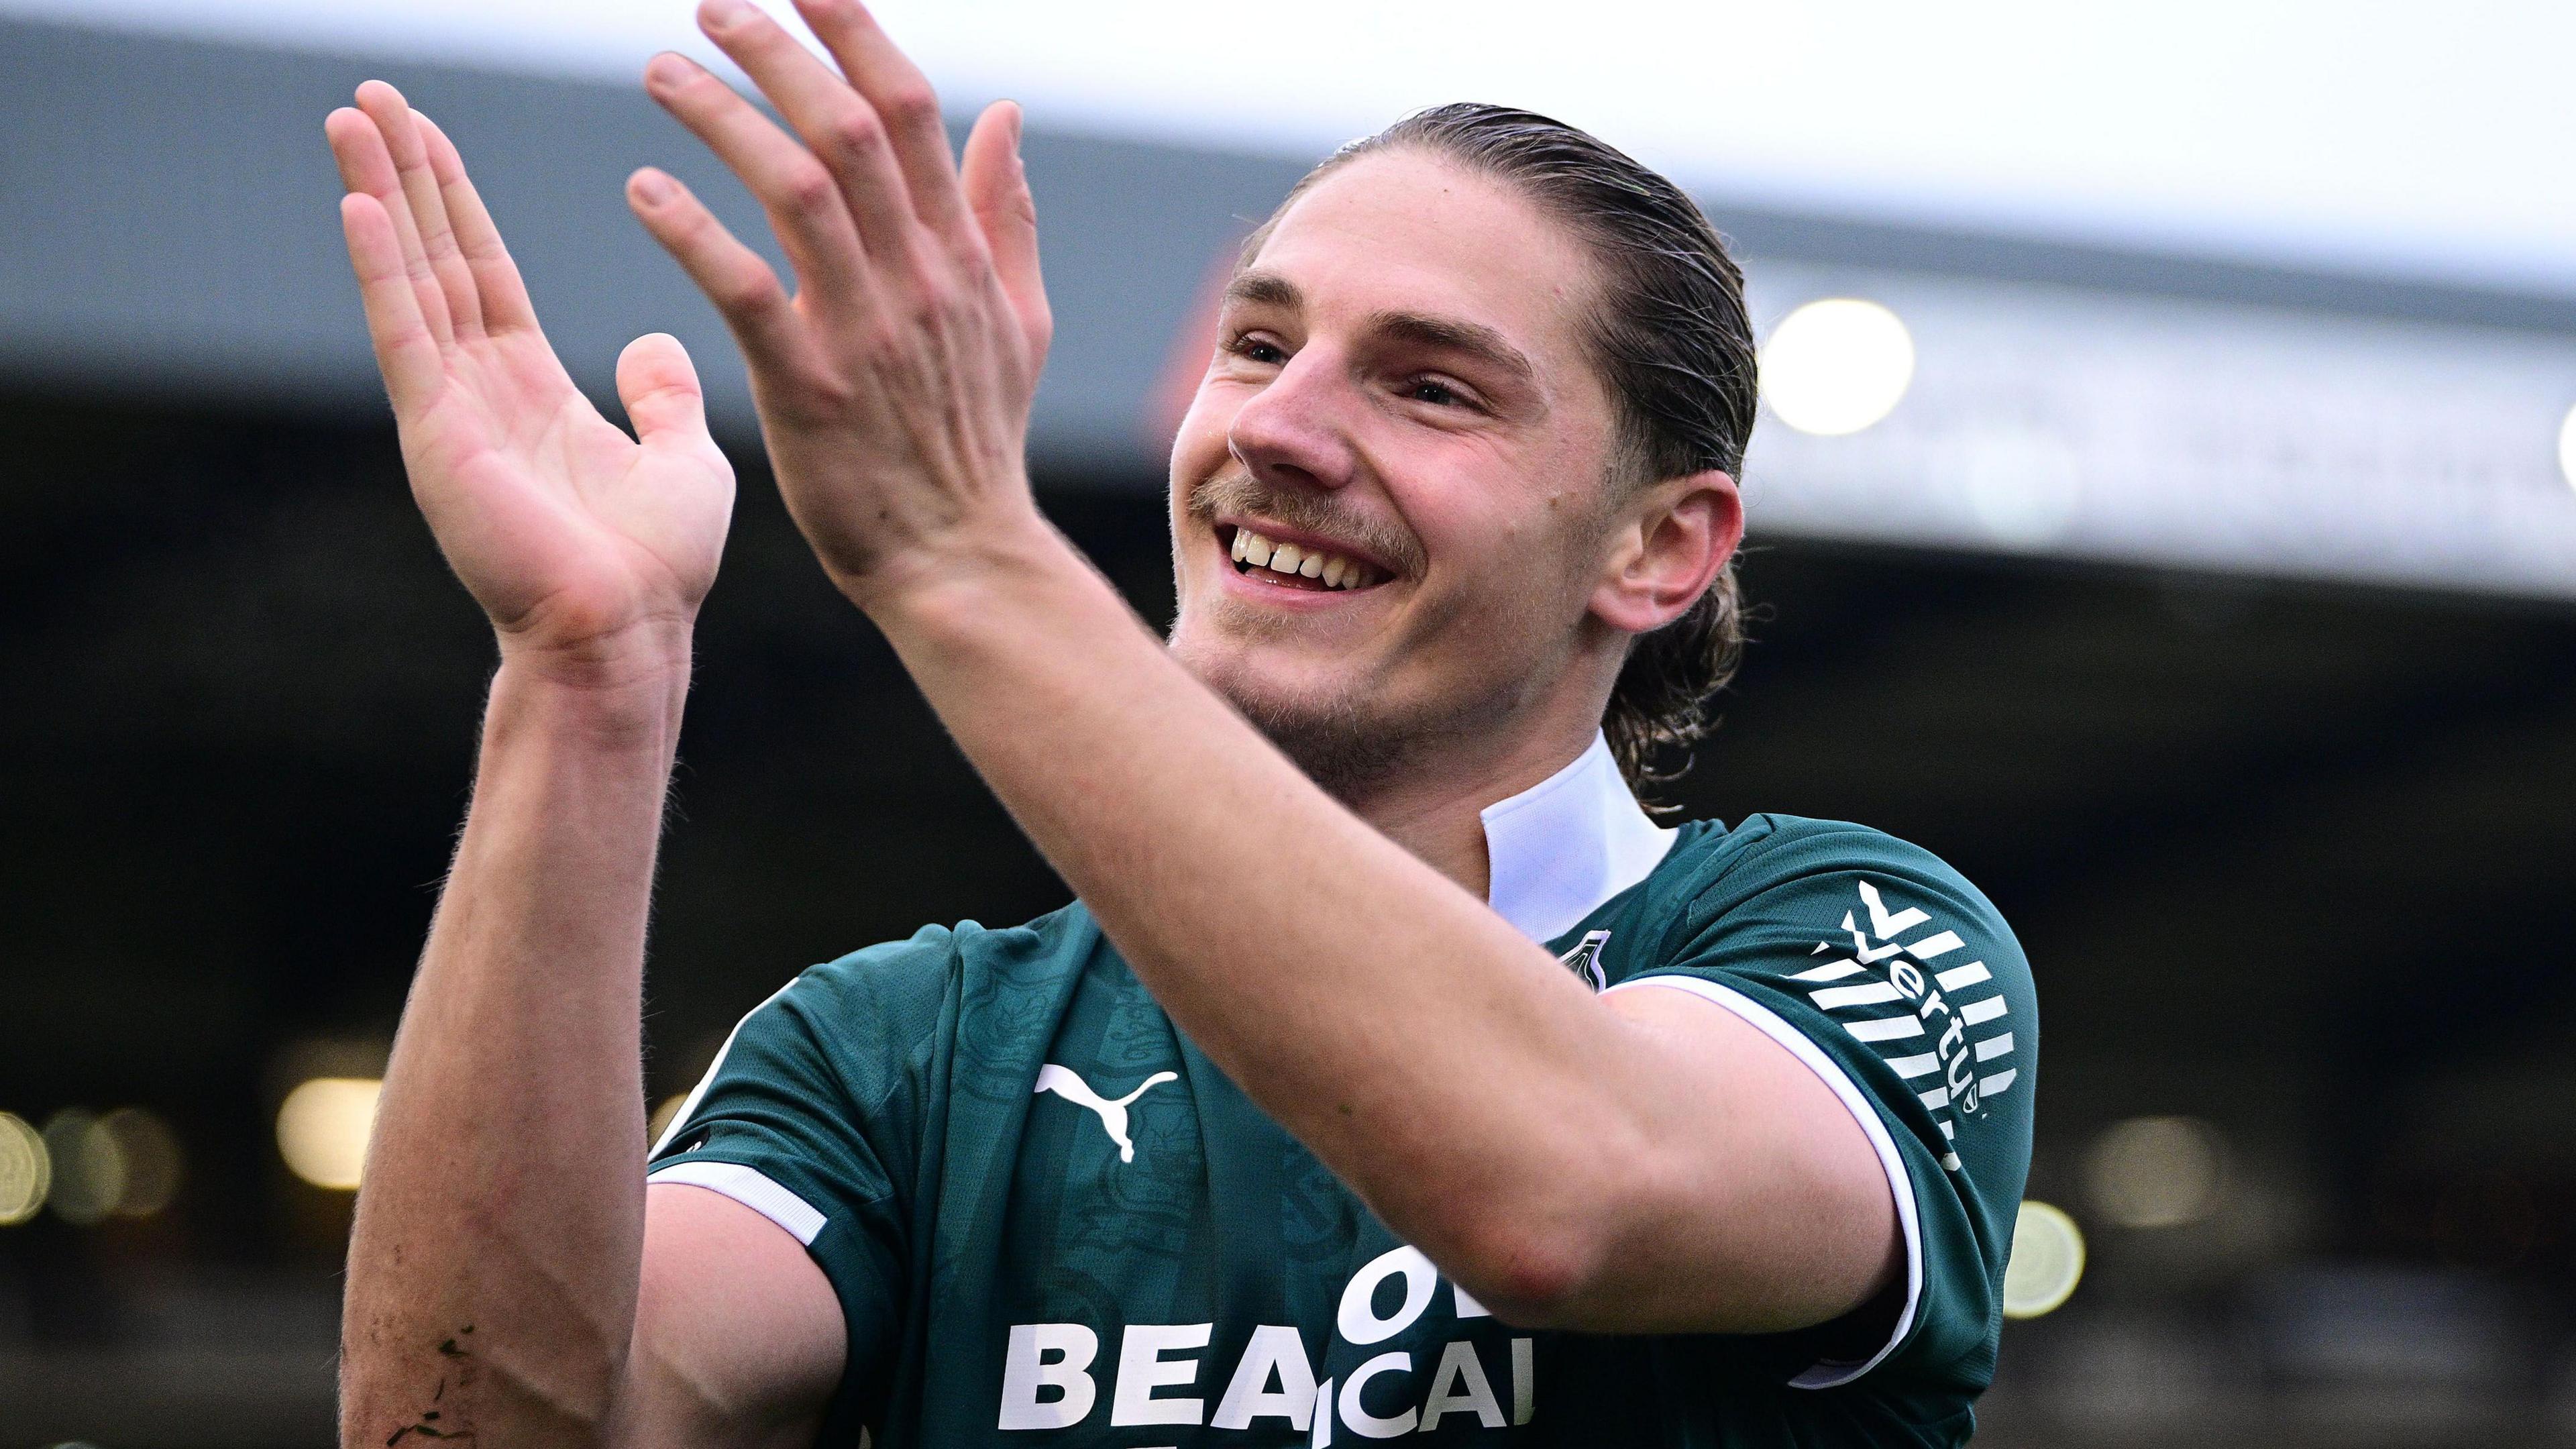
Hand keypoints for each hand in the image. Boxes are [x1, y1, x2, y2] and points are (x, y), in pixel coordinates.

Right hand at [327, 83, 735, 682]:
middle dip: (406, 177)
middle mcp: (481, 394)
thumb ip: (661, 397)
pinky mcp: (441, 436)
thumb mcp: (683, 462)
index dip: (458, 203)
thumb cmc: (657, 570)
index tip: (428, 135)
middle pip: (435, 260)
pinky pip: (406, 336)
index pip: (485, 276)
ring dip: (381, 197)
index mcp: (534, 394)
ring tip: (351, 120)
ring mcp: (453, 413)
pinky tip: (362, 205)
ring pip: (410, 281)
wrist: (630, 636)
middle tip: (370, 97)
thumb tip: (650, 343)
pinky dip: (382, 269)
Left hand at [624, 0, 1053, 609]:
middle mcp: (916, 279)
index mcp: (958, 255)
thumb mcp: (1019, 321)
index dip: (854, 34)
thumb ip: (1004, 212)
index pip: (910, 111)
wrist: (958, 557)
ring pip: (795, 191)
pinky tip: (644, 188)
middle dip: (778, 52)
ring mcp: (864, 333)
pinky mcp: (809, 391)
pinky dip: (693, 231)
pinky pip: (743, 291)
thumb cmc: (977, 441)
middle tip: (712, 5)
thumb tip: (1001, 111)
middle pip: (847, 129)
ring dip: (722, 117)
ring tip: (660, 72)